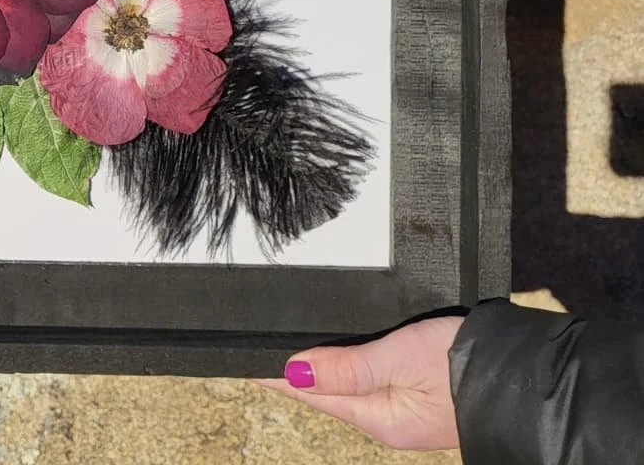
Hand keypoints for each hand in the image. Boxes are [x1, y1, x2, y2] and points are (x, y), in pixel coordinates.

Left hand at [254, 315, 463, 450]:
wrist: (531, 371)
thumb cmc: (471, 363)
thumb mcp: (402, 359)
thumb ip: (349, 367)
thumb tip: (295, 371)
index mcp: (381, 419)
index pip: (312, 392)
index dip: (276, 375)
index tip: (242, 363)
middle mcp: (389, 420)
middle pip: (328, 392)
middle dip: (293, 374)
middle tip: (254, 354)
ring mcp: (406, 410)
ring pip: (348, 387)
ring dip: (318, 371)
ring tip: (283, 357)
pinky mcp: (422, 395)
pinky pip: (371, 383)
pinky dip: (346, 369)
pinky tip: (335, 360)